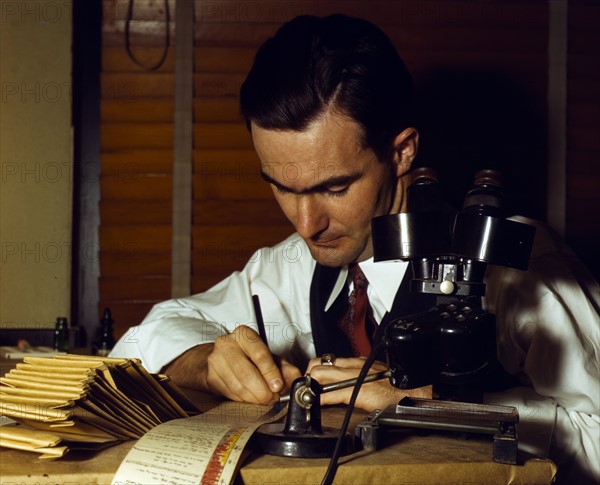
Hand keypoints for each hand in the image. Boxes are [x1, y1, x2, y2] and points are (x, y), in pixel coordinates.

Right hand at [164, 325, 300, 403]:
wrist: (222, 358)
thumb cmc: (249, 356)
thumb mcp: (269, 357)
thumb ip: (285, 367)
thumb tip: (295, 379)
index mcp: (244, 334)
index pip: (259, 353)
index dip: (270, 372)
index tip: (278, 386)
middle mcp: (227, 344)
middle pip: (246, 372)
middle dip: (262, 390)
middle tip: (272, 398)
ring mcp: (215, 360)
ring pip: (237, 386)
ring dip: (254, 398)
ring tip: (264, 400)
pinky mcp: (210, 376)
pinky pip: (229, 393)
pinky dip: (243, 400)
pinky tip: (250, 398)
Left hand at [306, 356, 431, 410]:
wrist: (414, 392)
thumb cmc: (398, 386)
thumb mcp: (372, 377)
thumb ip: (356, 378)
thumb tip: (342, 388)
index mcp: (356, 361)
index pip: (326, 361)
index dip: (313, 371)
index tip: (308, 382)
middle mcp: (352, 364)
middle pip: (318, 364)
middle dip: (307, 376)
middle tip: (306, 389)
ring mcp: (353, 376)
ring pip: (320, 373)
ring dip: (310, 386)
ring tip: (308, 396)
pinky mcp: (356, 390)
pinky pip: (330, 393)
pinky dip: (319, 399)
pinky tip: (316, 404)